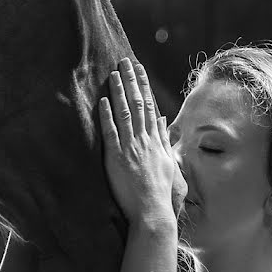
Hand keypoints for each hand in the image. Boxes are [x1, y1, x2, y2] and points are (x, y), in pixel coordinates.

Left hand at [99, 58, 179, 225]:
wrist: (152, 211)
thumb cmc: (160, 191)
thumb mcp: (168, 161)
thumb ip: (163, 138)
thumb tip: (162, 119)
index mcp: (156, 140)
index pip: (149, 106)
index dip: (143, 85)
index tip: (138, 69)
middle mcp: (144, 140)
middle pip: (138, 104)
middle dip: (131, 80)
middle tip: (124, 61)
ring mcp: (131, 148)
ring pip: (125, 113)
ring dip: (119, 92)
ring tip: (113, 73)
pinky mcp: (117, 158)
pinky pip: (111, 133)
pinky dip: (107, 116)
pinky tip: (103, 101)